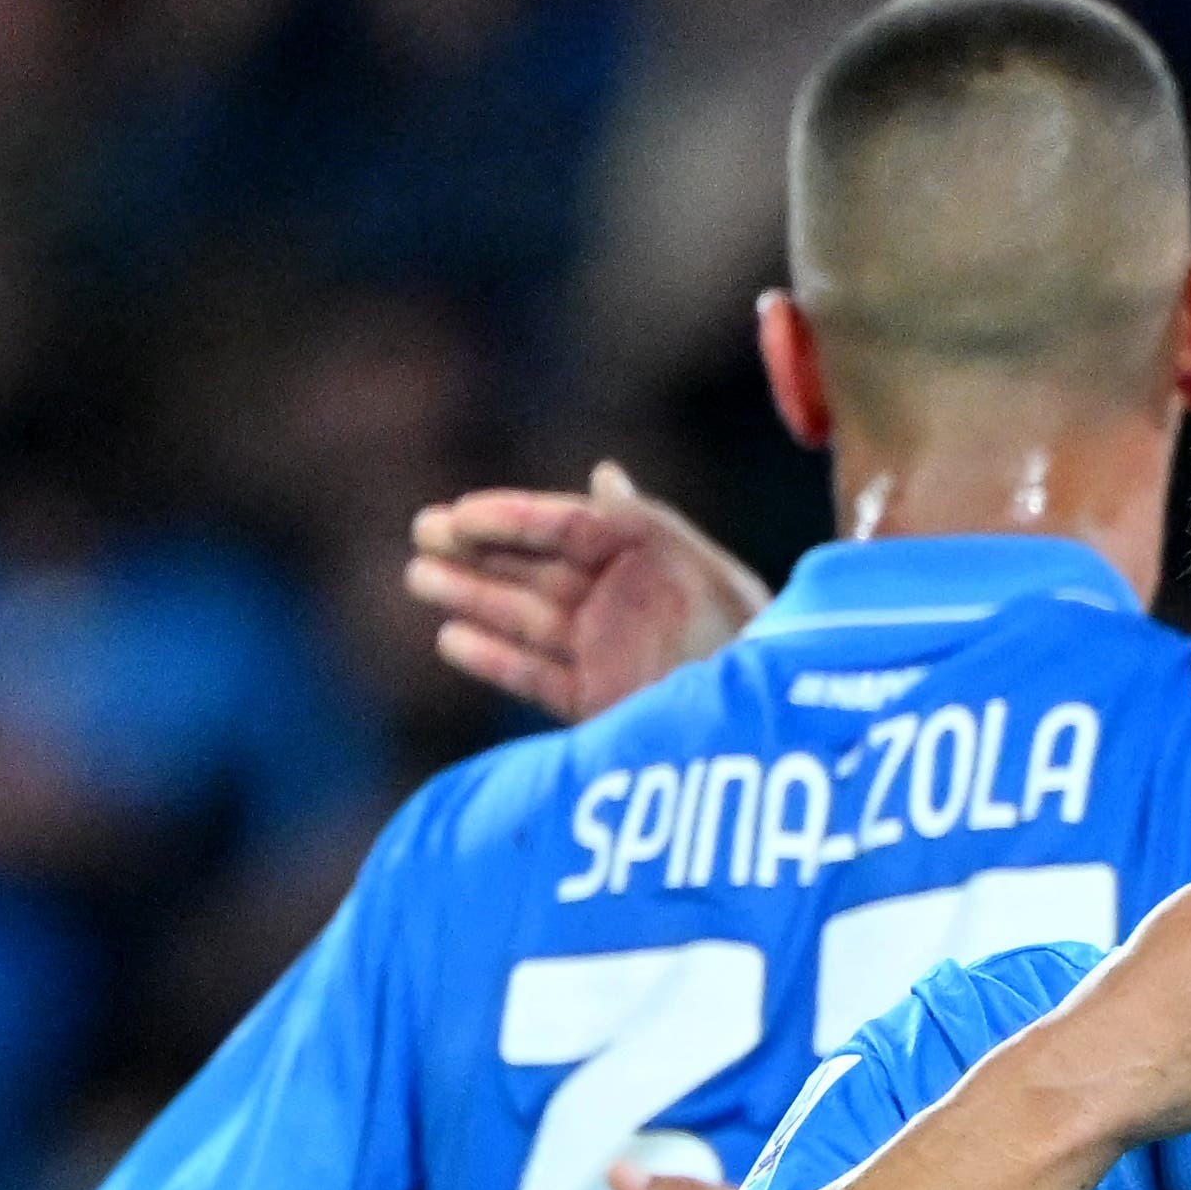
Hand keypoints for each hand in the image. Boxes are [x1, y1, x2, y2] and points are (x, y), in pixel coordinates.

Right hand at [407, 463, 766, 722]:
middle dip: (478, 551)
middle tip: (421, 532)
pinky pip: (537, 675)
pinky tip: (451, 639)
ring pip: (526, 618)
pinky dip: (496, 659)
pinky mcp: (598, 700)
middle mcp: (618, 600)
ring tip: (421, 578)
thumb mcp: (697, 567)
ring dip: (473, 597)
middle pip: (535, 569)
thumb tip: (603, 474)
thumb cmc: (745, 631)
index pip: (565, 526)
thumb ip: (644, 525)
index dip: (512, 518)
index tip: (460, 513)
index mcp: (644, 556)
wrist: (769, 715)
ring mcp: (605, 651)